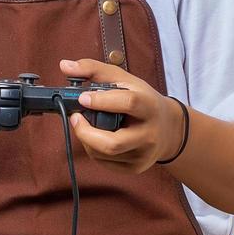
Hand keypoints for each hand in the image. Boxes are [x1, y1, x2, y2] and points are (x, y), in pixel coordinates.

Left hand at [58, 58, 184, 175]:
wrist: (168, 128)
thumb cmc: (143, 100)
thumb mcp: (124, 79)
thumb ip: (93, 69)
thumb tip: (65, 66)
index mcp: (150, 106)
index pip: (128, 103)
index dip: (101, 101)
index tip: (82, 98)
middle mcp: (149, 134)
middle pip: (112, 143)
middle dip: (85, 132)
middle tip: (75, 118)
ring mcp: (143, 155)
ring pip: (103, 154)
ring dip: (86, 140)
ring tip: (87, 126)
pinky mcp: (135, 168)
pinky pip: (104, 163)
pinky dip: (93, 149)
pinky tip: (96, 137)